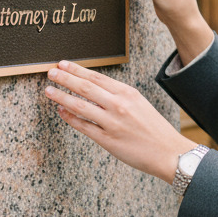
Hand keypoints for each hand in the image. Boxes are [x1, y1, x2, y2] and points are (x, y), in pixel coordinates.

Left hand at [44, 60, 192, 181]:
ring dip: (61, 96)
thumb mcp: (140, 104)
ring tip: (49, 90)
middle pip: (85, 88)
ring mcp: (112, 123)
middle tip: (51, 72)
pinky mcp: (107, 140)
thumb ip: (119, 96)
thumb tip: (94, 89)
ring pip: (80, 105)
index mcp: (128, 93)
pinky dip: (69, 118)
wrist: (168, 152)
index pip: (97, 77)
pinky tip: (61, 111)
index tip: (63, 64)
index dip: (77, 70)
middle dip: (65, 78)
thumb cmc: (155, 129)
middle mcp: (119, 105)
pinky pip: (83, 126)